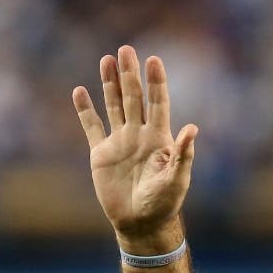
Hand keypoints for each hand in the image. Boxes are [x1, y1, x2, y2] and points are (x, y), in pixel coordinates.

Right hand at [72, 46, 197, 246]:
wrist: (140, 223)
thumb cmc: (163, 203)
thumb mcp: (177, 179)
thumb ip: (183, 154)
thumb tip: (192, 129)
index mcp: (159, 139)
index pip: (158, 104)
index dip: (156, 82)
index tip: (154, 59)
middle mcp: (139, 135)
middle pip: (134, 98)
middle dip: (131, 75)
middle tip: (126, 49)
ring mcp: (120, 143)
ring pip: (114, 106)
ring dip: (110, 84)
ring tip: (107, 60)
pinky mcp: (101, 154)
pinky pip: (92, 127)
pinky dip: (85, 111)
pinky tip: (80, 91)